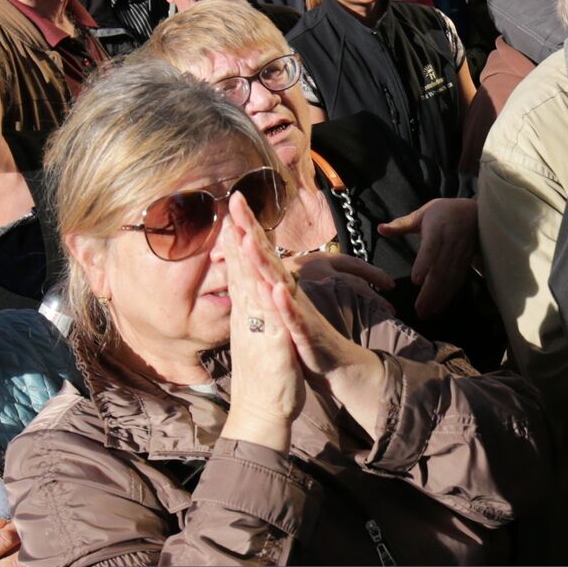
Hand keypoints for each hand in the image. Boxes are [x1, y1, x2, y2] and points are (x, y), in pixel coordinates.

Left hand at [231, 194, 387, 439]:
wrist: (336, 366)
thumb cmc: (304, 336)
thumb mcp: (282, 307)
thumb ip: (271, 283)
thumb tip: (260, 261)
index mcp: (279, 287)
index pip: (259, 252)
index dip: (245, 227)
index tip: (231, 199)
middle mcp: (288, 293)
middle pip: (266, 256)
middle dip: (251, 229)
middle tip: (236, 199)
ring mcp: (296, 311)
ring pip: (278, 282)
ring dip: (264, 261)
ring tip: (249, 238)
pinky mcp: (304, 334)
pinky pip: (293, 318)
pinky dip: (285, 305)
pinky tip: (276, 290)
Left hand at [377, 198, 478, 318]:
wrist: (477, 212)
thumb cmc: (444, 212)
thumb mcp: (423, 213)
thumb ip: (401, 224)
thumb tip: (380, 228)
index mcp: (438, 228)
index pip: (432, 247)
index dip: (425, 263)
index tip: (416, 280)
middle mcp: (452, 242)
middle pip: (441, 268)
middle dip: (431, 291)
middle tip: (419, 309)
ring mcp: (461, 253)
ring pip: (451, 278)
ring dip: (439, 297)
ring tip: (426, 312)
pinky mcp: (467, 261)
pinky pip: (458, 280)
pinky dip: (449, 294)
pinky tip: (439, 307)